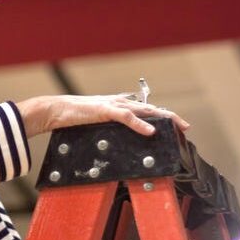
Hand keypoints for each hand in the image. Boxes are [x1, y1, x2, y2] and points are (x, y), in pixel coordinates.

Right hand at [16, 94, 190, 138]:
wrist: (54, 110)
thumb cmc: (71, 117)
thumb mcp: (94, 121)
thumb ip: (107, 124)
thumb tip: (118, 136)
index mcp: (115, 105)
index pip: (142, 108)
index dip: (159, 115)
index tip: (173, 124)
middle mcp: (116, 102)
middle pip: (149, 108)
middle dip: (169, 116)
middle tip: (185, 127)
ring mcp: (111, 105)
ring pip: (143, 110)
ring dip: (162, 117)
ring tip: (177, 126)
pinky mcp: (104, 110)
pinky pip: (126, 117)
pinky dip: (139, 124)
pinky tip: (150, 130)